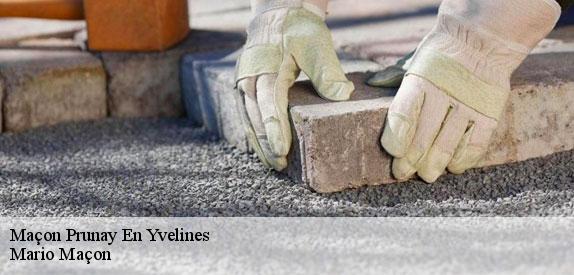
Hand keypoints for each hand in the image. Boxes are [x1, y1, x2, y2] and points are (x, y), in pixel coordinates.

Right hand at [235, 2, 353, 170]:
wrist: (277, 15)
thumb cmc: (299, 30)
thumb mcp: (316, 44)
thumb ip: (327, 71)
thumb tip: (342, 95)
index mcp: (267, 68)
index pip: (269, 104)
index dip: (274, 129)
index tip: (281, 150)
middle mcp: (249, 77)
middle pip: (254, 117)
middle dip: (266, 143)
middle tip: (279, 165)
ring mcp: (244, 82)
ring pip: (247, 118)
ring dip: (258, 142)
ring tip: (272, 163)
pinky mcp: (245, 87)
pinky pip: (247, 114)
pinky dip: (255, 132)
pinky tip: (264, 148)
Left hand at [380, 0, 559, 182]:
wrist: (482, 41)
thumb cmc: (440, 55)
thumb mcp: (415, 61)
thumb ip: (395, 76)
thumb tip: (372, 82)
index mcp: (420, 81)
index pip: (403, 115)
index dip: (396, 138)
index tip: (393, 152)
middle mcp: (443, 94)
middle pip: (424, 136)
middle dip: (411, 160)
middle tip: (403, 172)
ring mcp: (468, 105)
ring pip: (448, 144)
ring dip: (435, 164)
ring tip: (426, 175)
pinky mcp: (489, 113)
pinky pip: (476, 143)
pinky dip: (464, 159)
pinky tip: (454, 166)